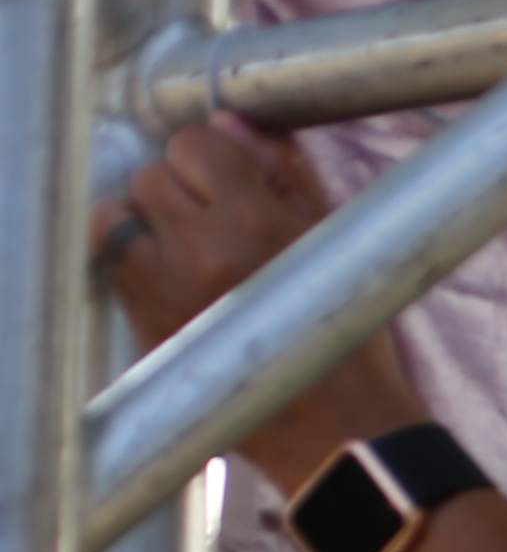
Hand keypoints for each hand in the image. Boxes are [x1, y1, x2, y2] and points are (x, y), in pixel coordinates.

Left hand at [85, 121, 428, 497]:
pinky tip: (174, 284)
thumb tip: (231, 123)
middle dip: (178, 193)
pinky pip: (114, 270)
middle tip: (212, 223)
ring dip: (143, 226)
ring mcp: (162, 295)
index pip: (193, 145)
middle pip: (149, 177)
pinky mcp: (145, 330)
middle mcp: (197, 254)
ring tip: (182, 252)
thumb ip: (282, 173)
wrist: (337, 429)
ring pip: (114, 220)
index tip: (229, 183)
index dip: (212, 160)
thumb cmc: (346, 332)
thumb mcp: (334, 239)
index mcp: (252, 223)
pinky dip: (134, 266)